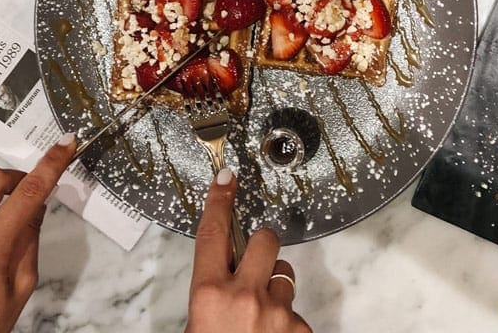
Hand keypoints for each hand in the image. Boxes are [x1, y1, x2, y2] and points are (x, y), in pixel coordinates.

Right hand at [186, 169, 311, 332]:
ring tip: (259, 317)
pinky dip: (285, 319)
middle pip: (265, 240)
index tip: (226, 179)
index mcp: (210, 295)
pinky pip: (295, 309)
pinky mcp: (300, 327)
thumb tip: (221, 280)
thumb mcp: (196, 324)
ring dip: (274, 288)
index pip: (214, 234)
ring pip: (284, 275)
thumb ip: (210, 296)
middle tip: (254, 266)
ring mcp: (277, 311)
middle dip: (262, 246)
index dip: (220, 202)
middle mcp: (245, 297)